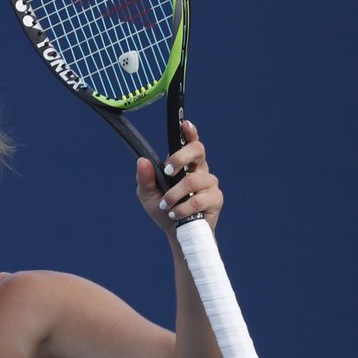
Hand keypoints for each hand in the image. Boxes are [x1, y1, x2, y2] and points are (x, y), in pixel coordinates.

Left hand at [136, 120, 222, 234]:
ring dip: (175, 194)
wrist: (177, 233)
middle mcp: (200, 169)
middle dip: (180, 157)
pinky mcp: (216, 199)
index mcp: (185, 164)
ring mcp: (210, 183)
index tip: (185, 124)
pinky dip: (182, 208)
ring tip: (166, 206)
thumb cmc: (164, 209)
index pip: (190, 143)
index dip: (190, 132)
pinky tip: (175, 214)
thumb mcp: (147, 194)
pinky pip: (198, 199)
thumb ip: (144, 178)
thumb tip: (142, 161)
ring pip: (193, 180)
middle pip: (198, 150)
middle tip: (167, 171)